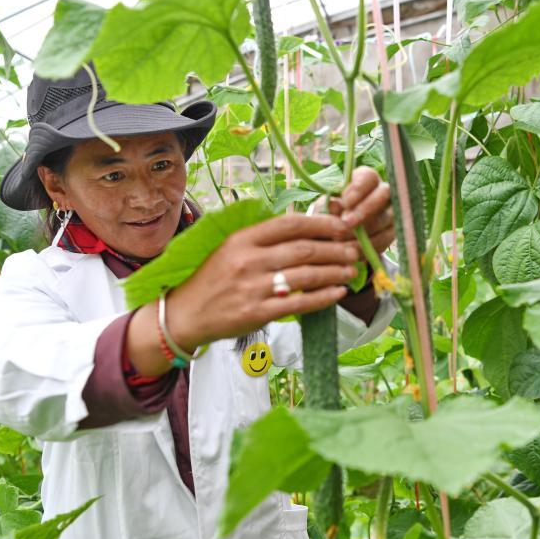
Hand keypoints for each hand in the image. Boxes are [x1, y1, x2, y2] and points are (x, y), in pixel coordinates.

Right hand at [166, 213, 361, 347]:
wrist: (185, 314)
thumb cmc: (213, 279)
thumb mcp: (231, 249)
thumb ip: (264, 240)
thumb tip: (306, 229)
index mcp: (242, 239)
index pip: (290, 225)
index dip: (322, 224)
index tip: (343, 226)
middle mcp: (248, 260)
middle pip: (303, 249)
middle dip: (335, 249)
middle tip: (355, 249)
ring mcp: (252, 288)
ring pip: (305, 276)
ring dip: (335, 272)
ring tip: (351, 270)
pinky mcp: (257, 313)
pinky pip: (299, 304)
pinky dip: (323, 298)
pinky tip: (338, 292)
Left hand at [328, 166, 395, 254]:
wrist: (336, 235)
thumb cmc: (330, 214)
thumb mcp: (325, 208)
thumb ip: (329, 206)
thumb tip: (335, 206)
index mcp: (366, 179)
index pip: (368, 177)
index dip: (359, 188)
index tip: (345, 201)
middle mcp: (383, 192)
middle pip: (382, 196)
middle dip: (364, 210)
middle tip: (346, 223)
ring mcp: (391, 212)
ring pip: (384, 219)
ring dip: (364, 231)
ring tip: (344, 240)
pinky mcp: (392, 233)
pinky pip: (384, 239)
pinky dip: (368, 246)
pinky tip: (352, 251)